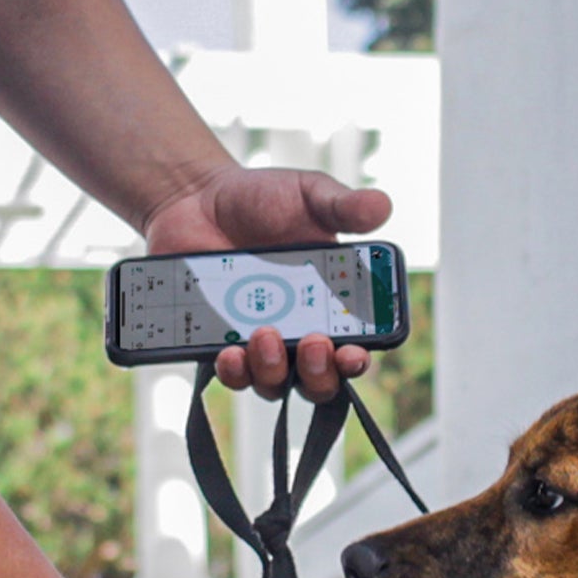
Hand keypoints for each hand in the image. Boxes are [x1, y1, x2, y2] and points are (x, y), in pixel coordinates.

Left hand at [143, 164, 391, 402]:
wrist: (197, 198)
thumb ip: (343, 205)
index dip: (357, 360)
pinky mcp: (219, 343)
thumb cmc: (261, 198)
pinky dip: (232, 370)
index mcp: (331, 303)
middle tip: (311, 344)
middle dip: (319, 374)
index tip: (352, 353)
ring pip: (274, 383)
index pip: (353, 346)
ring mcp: (257, 342)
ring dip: (273, 371)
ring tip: (263, 335)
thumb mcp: (308, 194)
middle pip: (317, 380)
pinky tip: (228, 351)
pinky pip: (230, 373)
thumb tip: (381, 206)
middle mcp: (298, 331)